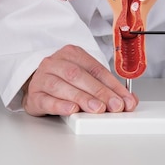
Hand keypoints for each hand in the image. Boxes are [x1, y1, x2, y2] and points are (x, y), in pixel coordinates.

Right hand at [21, 44, 138, 115]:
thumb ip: (106, 87)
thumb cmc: (64, 80)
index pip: (95, 68)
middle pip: (78, 75)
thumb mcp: (86, 77)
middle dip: (99, 92)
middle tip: (114, 106)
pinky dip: (60, 105)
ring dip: (82, 98)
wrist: (36, 84)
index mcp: (72, 54)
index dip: (112, 85)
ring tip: (97, 109)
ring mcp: (42, 78)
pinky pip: (46, 100)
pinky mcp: (34, 95)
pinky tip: (72, 109)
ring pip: (62, 86)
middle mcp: (55, 63)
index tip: (125, 99)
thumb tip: (130, 100)